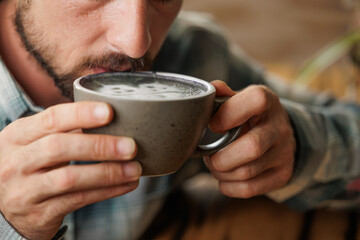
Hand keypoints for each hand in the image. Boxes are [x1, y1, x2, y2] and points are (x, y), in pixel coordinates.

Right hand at [0, 102, 140, 239]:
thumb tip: (113, 119)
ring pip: (70, 178)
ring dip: (108, 172)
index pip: (51, 119)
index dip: (81, 114)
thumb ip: (64, 131)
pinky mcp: (38, 213)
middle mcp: (17, 161)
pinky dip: (107, 191)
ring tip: (135, 169)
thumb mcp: (35, 144)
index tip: (110, 112)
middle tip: (131, 146)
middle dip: (99, 146)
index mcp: (18, 136)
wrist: (4, 209)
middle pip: (59, 147)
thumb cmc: (29, 167)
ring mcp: (25, 190)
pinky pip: (78, 200)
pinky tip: (126, 184)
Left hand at [205, 81, 295, 197]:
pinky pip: (250, 189)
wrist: (281, 133)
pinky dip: (229, 186)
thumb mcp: (241, 99)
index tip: (212, 125)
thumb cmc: (250, 115)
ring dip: (221, 173)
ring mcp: (284, 153)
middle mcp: (279, 127)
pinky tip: (225, 178)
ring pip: (247, 172)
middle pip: (252, 147)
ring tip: (215, 166)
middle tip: (208, 157)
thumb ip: (224, 95)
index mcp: (267, 101)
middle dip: (220, 157)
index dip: (229, 113)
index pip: (256, 100)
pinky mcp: (282, 174)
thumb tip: (212, 87)